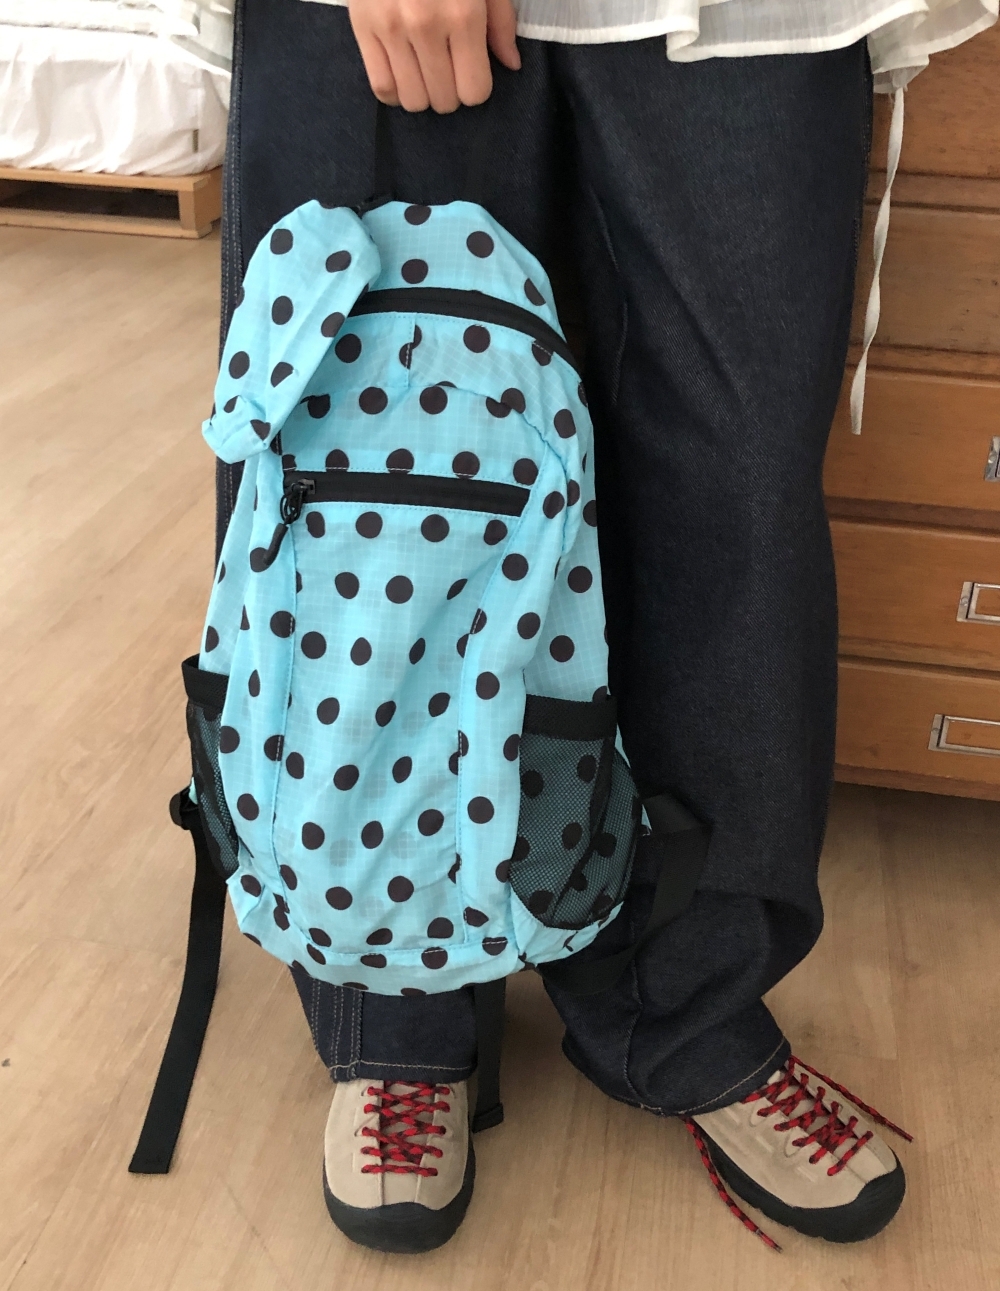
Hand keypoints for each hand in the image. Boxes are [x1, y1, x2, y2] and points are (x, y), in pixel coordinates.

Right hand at [348, 0, 520, 113]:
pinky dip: (395, 91)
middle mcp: (426, 27)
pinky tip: (403, 75)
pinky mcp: (362, 28)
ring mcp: (391, 29)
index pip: (474, 91)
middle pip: (444, 100)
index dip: (476, 87)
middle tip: (447, 69)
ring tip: (424, 71)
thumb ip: (500, 19)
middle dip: (450, 92)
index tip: (472, 71)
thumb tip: (510, 64)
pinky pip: (381, 87)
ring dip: (423, 94)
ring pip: (413, 100)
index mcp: (463, 14)